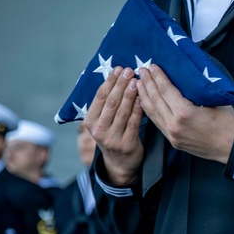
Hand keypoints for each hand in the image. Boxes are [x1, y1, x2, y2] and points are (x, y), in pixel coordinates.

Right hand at [84, 66, 144, 184]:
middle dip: (120, 84)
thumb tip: (115, 78)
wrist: (120, 164)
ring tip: (136, 81)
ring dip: (130, 94)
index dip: (110, 81)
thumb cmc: (112, 136)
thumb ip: (106, 105)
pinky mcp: (126, 144)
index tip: (118, 69)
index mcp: (89, 121)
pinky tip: (143, 98)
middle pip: (111, 102)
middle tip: (129, 70)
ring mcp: (112, 138)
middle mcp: (98, 130)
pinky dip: (138, 109)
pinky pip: (134, 122)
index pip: (100, 97)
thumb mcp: (102, 122)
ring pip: (122, 111)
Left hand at [135, 63, 233, 161]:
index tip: (152, 67)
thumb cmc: (227, 124)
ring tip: (139, 84)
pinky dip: (150, 111)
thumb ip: (196, 90)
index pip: (166, 90)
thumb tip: (186, 76)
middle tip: (142, 71)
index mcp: (185, 113)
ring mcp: (172, 134)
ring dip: (144, 97)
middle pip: (156, 100)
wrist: (232, 147)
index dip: (158, 77)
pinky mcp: (173, 141)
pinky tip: (146, 102)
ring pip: (153, 113)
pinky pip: (157, 123)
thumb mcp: (214, 101)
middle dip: (148, 83)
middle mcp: (174, 124)